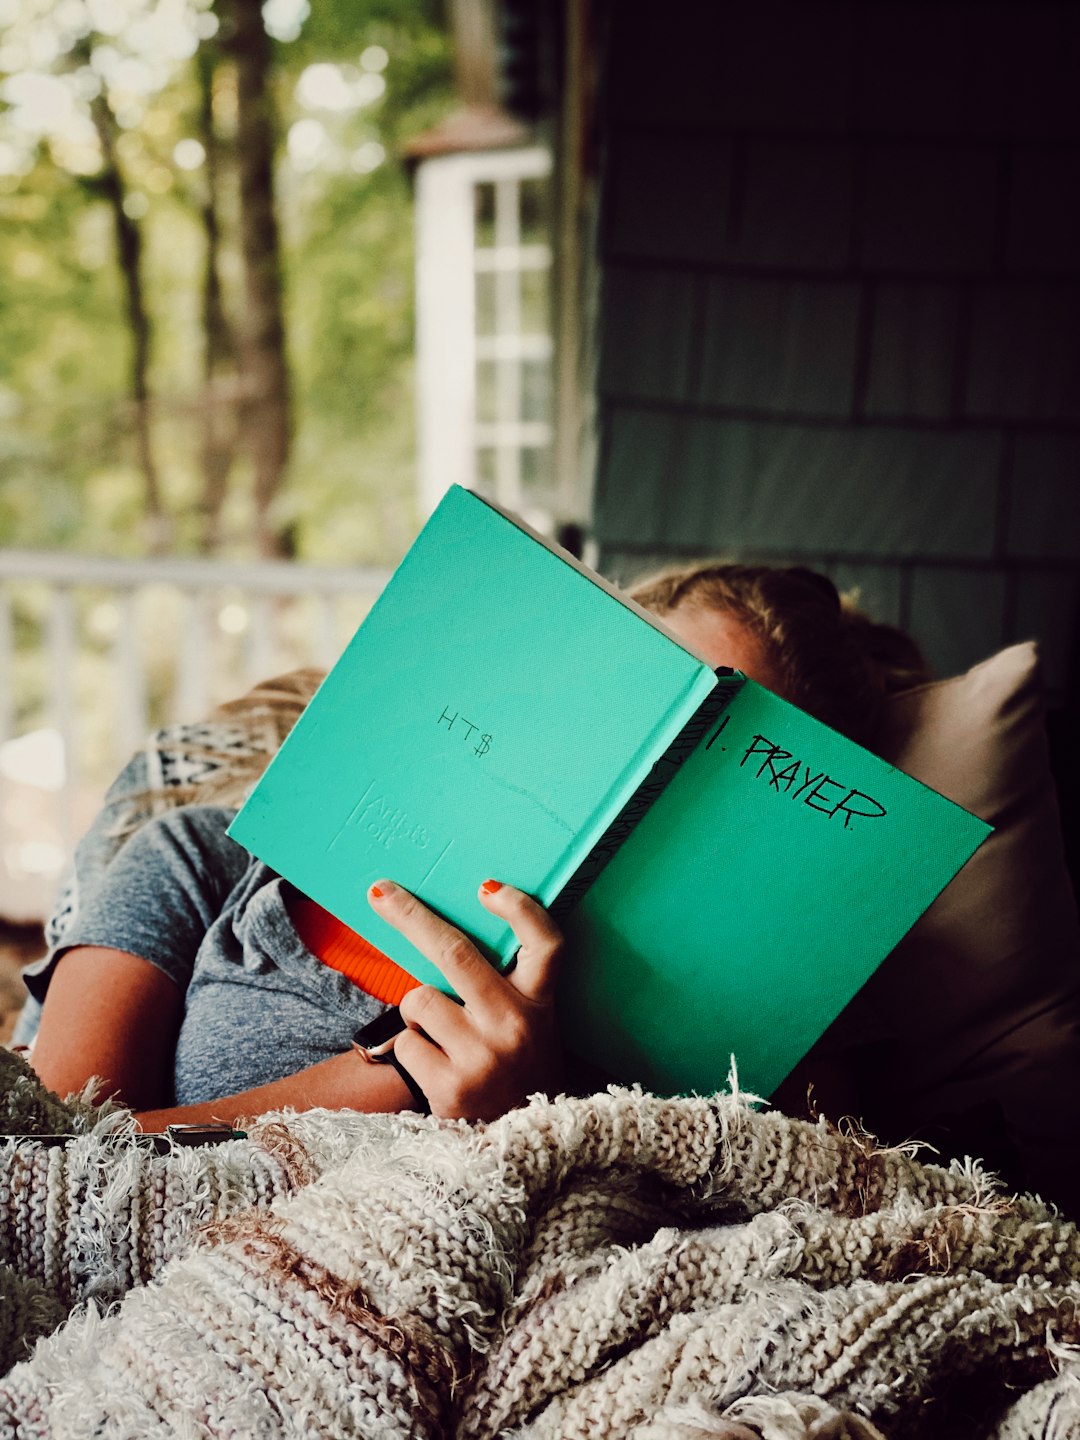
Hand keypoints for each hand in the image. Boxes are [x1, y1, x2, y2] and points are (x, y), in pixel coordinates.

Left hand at [368, 879, 562, 1120]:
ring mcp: (483, 1058)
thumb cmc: (516, 1065)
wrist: (520, 1142)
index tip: (486, 887)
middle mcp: (516, 1026)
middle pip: (455, 953)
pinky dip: (411, 1047)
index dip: (519, 909)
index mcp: (540, 1003)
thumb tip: (439, 928)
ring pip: (419, 998)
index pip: (545, 944)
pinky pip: (405, 1041)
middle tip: (381, 892)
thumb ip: (504, 982)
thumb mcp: (529, 1021)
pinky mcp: (451, 1089)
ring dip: (417, 1011)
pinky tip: (436, 1065)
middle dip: (411, 915)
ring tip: (443, 1036)